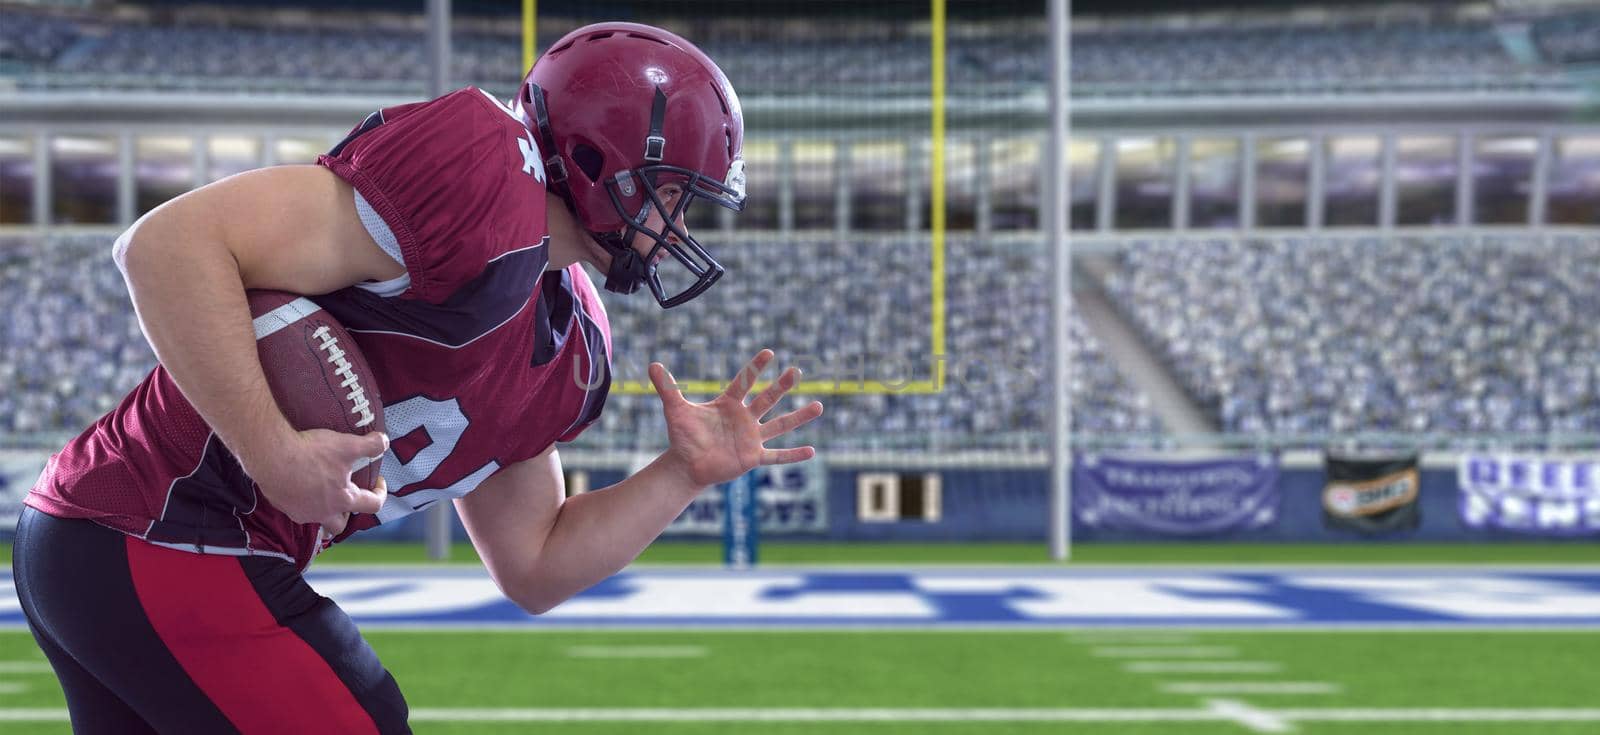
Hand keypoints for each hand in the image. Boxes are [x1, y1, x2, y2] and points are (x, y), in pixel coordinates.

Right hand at [243, 428, 389, 532]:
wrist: (270, 455)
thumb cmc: (310, 453)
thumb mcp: (347, 445)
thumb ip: (370, 445)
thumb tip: (384, 442)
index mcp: (342, 500)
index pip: (372, 505)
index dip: (380, 493)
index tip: (378, 481)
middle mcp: (322, 512)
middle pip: (340, 525)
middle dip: (347, 514)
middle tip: (347, 494)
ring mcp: (300, 512)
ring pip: (317, 519)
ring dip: (324, 509)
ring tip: (324, 490)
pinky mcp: (282, 506)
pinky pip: (297, 509)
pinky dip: (303, 500)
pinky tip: (301, 483)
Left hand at [650, 350, 823, 488]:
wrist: (686, 464)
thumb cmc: (683, 435)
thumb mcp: (674, 410)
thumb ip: (667, 388)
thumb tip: (651, 364)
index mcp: (729, 404)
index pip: (744, 382)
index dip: (755, 368)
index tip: (769, 353)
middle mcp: (744, 418)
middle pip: (766, 399)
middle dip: (781, 386)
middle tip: (796, 371)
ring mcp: (751, 437)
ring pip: (779, 425)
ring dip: (798, 417)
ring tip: (818, 406)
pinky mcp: (752, 457)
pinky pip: (776, 455)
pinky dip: (793, 455)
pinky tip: (812, 451)